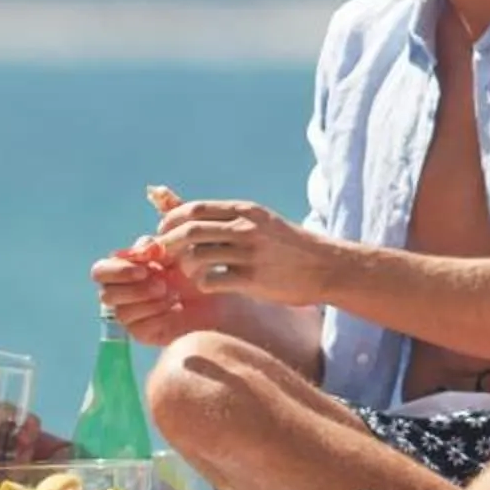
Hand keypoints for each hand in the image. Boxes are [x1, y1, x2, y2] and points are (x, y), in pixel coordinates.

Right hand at [92, 244, 207, 348]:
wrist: (221, 297)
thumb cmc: (198, 271)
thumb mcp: (176, 250)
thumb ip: (154, 247)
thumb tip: (143, 248)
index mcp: (125, 271)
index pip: (101, 271)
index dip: (119, 268)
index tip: (148, 265)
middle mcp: (124, 294)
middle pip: (105, 295)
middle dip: (133, 288)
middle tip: (161, 283)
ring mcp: (133, 316)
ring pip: (121, 312)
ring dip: (148, 301)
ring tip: (173, 295)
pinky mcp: (144, 334)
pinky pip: (137, 328)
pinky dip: (157, 315)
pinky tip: (175, 309)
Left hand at [150, 195, 330, 305]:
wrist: (326, 266)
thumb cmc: (287, 245)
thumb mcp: (259, 220)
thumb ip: (225, 216)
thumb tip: (183, 204)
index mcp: (245, 211)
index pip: (194, 209)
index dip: (171, 221)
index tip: (163, 233)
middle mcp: (246, 228)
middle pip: (190, 232)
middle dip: (169, 244)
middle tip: (165, 256)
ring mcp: (250, 254)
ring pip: (197, 257)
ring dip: (185, 267)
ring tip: (191, 273)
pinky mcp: (254, 280)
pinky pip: (212, 281)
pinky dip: (202, 284)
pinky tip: (209, 286)